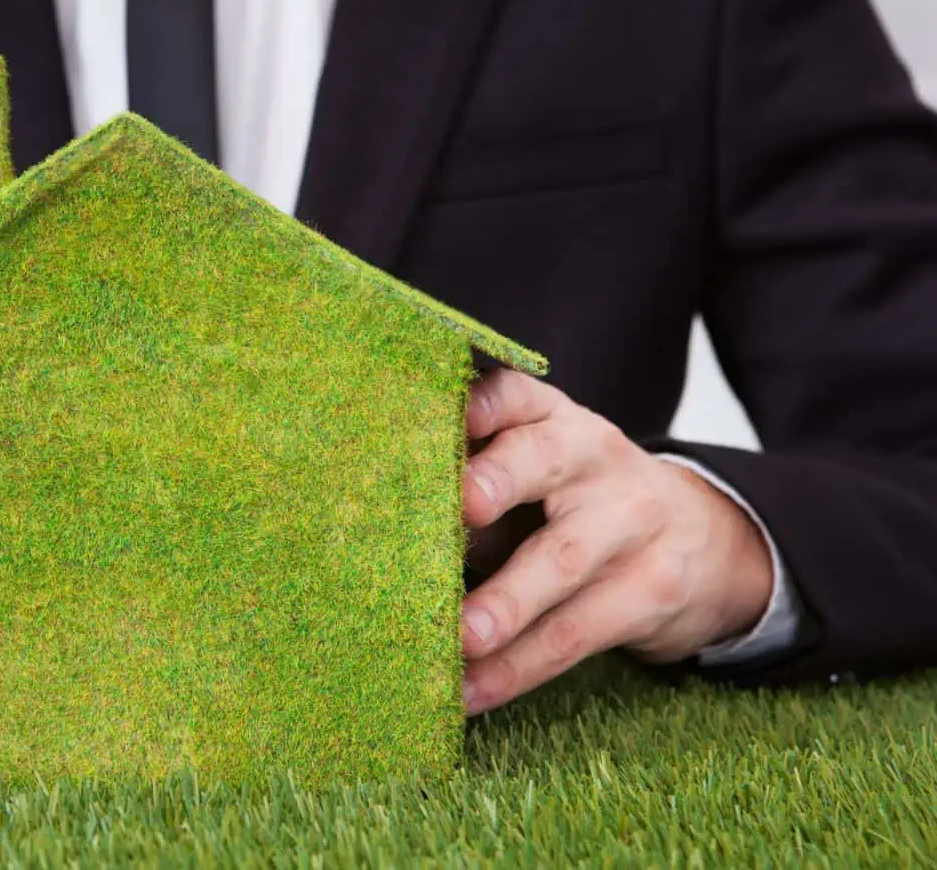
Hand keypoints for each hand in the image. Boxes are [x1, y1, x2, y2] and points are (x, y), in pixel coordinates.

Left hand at [459, 371, 772, 714]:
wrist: (705, 542)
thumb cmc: (578, 503)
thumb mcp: (535, 474)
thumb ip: (472, 485)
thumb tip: (380, 527)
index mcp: (552, 418)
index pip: (518, 394)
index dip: (485, 400)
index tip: (455, 412)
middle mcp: (592, 456)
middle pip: (543, 459)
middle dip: (498, 478)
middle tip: (461, 508)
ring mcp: (629, 521)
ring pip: (560, 562)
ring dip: (503, 604)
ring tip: (458, 639)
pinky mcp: (647, 592)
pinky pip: (573, 635)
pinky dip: (515, 670)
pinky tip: (469, 693)